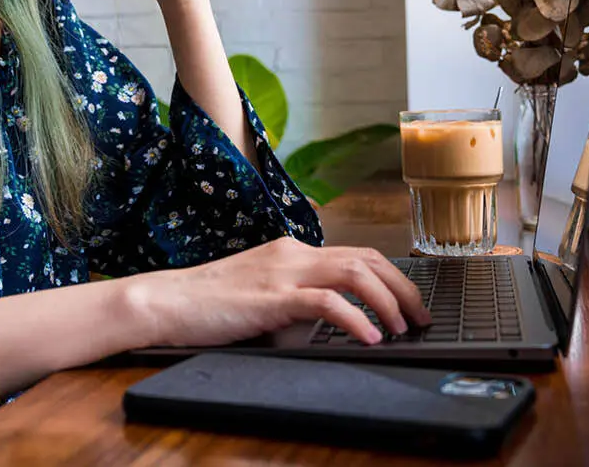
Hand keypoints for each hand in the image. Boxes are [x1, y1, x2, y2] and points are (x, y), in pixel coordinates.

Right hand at [128, 237, 431, 347]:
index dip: (392, 277)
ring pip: (355, 273)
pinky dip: (355, 319)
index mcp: (292, 251)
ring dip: (387, 301)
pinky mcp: (272, 297)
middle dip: (403, 287)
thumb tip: (330, 320)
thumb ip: (294, 299)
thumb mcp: (261, 294)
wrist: (166, 301)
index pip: (357, 253)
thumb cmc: (208, 304)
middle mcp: (293, 253)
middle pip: (367, 258)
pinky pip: (326, 302)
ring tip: (402, 329)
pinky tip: (369, 338)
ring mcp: (283, 272)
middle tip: (422, 318)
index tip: (411, 304)